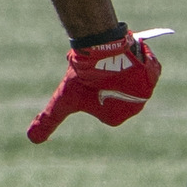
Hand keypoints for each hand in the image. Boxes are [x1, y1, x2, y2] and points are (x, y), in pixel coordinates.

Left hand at [26, 25, 160, 142]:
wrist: (101, 47)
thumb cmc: (82, 77)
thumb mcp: (63, 100)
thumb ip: (49, 120)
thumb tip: (32, 139)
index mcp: (115, 118)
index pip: (100, 103)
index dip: (91, 88)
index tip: (88, 80)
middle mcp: (136, 107)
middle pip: (116, 91)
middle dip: (106, 79)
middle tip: (98, 69)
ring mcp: (148, 89)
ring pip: (129, 78)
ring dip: (120, 70)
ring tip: (110, 61)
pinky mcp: (154, 71)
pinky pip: (145, 68)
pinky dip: (136, 62)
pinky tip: (124, 56)